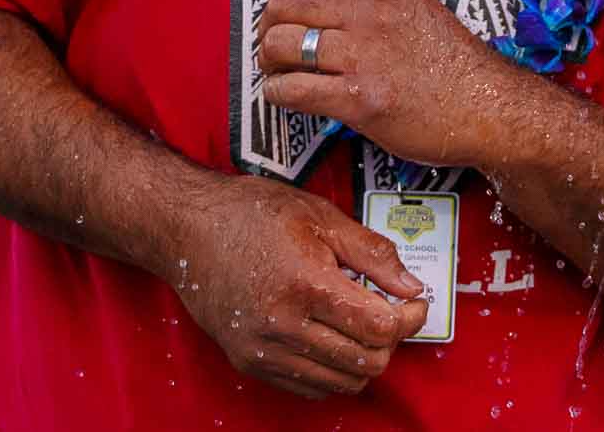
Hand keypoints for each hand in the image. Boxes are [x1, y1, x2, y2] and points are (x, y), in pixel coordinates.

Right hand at [170, 173, 428, 399]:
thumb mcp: (321, 217)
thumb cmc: (251, 214)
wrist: (187, 229)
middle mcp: (282, 326)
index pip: (379, 328)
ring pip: (342, 382)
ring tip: (361, 321)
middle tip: (392, 311)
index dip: (411, 317)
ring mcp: (264, 350)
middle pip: (366, 362)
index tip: (416, 302)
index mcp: (305, 285)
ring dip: (365, 357)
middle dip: (392, 339)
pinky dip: (334, 370)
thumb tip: (410, 285)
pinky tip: (333, 336)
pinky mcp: (250, 363)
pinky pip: (311, 387)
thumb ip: (373, 253)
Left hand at [258, 0, 526, 169]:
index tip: (287, 13)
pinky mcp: (358, 98)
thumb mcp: (414, 4)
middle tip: (276, 47)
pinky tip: (288, 97)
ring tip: (280, 73)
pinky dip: (278, 94)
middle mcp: (368, 10)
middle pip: (282, 4)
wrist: (488, 105)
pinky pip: (292, 90)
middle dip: (268, 28)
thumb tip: (318, 2)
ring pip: (280, 44)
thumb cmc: (452, 60)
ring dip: (269, 62)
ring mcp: (362, 54)